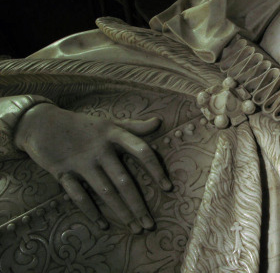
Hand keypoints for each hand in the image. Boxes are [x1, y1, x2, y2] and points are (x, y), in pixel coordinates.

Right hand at [14, 103, 171, 233]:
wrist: (41, 122)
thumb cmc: (82, 125)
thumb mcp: (109, 123)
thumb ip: (135, 126)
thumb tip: (159, 121)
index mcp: (114, 135)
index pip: (141, 151)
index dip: (156, 169)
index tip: (168, 188)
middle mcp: (100, 149)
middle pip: (124, 180)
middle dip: (138, 204)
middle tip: (149, 224)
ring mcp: (81, 162)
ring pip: (105, 191)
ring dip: (121, 211)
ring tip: (134, 228)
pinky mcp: (63, 172)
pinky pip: (78, 196)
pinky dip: (91, 211)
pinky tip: (103, 224)